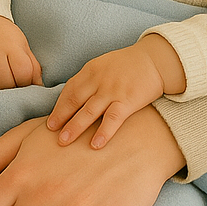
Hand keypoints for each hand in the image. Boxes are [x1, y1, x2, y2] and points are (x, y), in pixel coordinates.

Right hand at [0, 13, 42, 93]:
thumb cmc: (5, 37)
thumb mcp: (22, 46)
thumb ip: (32, 67)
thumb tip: (40, 89)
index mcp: (12, 46)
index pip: (22, 72)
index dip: (25, 84)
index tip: (22, 85)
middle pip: (4, 81)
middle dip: (9, 91)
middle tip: (9, 91)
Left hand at [45, 34, 185, 147]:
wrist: (156, 60)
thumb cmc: (130, 65)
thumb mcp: (105, 65)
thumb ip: (90, 79)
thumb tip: (74, 98)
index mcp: (91, 70)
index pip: (69, 90)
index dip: (59, 106)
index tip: (51, 120)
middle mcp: (99, 80)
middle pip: (74, 101)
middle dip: (61, 117)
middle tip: (50, 132)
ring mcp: (112, 91)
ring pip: (88, 112)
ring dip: (74, 127)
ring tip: (63, 141)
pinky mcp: (128, 101)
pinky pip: (112, 119)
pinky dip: (103, 132)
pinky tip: (95, 145)